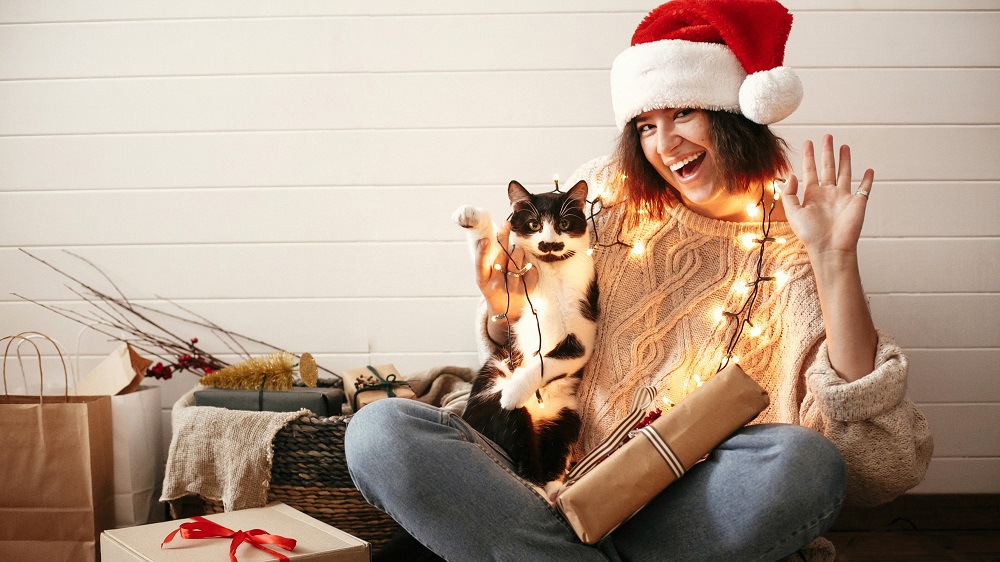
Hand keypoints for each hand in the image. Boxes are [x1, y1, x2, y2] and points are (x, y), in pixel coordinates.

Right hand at [475, 222, 536, 341]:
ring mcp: (513, 289)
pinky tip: (524, 267)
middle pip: (501, 258)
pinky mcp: (527, 291)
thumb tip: (497, 234)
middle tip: (506, 225)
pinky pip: (530, 268)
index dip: (482, 252)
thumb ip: (488, 261)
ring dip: (518, 251)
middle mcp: (496, 285)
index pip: (481, 265)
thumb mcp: (486, 279)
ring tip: (516, 252)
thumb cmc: (495, 289)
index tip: (486, 239)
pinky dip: (529, 264)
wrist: (507, 315)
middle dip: (504, 238)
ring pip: (517, 260)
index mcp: (483, 281)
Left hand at [782, 134, 873, 258]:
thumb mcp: (793, 212)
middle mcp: (828, 194)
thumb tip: (792, 174)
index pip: (810, 170)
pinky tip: (869, 170)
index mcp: (811, 195)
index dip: (809, 156)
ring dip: (845, 160)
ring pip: (845, 173)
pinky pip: (864, 188)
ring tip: (844, 146)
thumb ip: (789, 193)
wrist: (830, 248)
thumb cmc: (810, 234)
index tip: (808, 142)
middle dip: (827, 152)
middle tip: (827, 136)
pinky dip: (868, 179)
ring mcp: (843, 197)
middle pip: (827, 167)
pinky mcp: (857, 202)